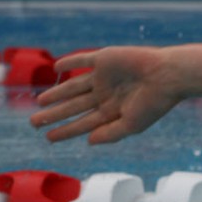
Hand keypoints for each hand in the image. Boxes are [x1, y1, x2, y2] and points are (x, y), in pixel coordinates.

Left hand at [30, 47, 179, 143]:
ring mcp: (104, 77)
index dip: (65, 130)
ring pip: (73, 87)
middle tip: (33, 122)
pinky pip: (83, 60)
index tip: (48, 138)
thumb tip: (89, 142)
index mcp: (112, 112)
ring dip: (57, 93)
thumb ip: (111, 134)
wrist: (167, 75)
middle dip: (54, 115)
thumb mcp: (132, 124)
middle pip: (73, 107)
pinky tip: (56, 68)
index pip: (83, 123)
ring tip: (39, 102)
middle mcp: (105, 95)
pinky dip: (70, 63)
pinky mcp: (105, 59)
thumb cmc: (154, 103)